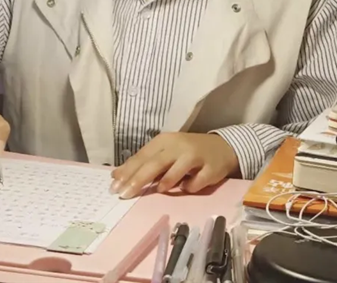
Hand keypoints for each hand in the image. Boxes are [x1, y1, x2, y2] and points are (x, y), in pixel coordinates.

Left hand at [109, 133, 238, 198]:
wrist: (222, 147)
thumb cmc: (187, 152)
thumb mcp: (164, 153)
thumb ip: (143, 163)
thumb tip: (116, 176)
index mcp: (164, 141)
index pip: (142, 156)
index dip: (127, 171)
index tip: (114, 187)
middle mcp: (178, 146)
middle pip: (155, 163)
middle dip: (138, 179)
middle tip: (125, 194)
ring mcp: (195, 156)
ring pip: (176, 170)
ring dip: (166, 181)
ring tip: (159, 189)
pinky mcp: (211, 168)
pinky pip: (197, 181)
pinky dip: (190, 186)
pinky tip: (187, 187)